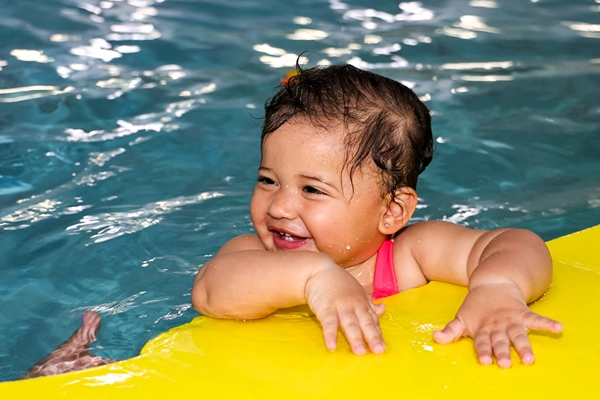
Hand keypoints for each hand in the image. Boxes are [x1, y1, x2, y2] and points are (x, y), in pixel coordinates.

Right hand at [305, 264, 385, 354]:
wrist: (319, 271)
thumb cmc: (340, 283)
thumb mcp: (357, 292)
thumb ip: (369, 304)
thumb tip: (383, 309)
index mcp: (362, 303)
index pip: (373, 321)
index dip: (378, 334)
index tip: (383, 348)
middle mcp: (354, 306)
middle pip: (364, 323)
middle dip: (372, 337)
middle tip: (378, 351)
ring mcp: (339, 306)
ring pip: (349, 323)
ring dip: (355, 338)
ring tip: (360, 352)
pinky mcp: (325, 308)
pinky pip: (328, 323)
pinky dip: (330, 334)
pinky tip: (332, 346)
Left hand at [433, 283, 562, 367]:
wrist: (492, 282)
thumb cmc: (476, 306)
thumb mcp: (461, 317)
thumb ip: (451, 331)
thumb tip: (435, 339)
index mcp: (481, 328)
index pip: (480, 341)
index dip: (482, 350)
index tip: (485, 361)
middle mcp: (497, 325)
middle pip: (499, 340)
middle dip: (501, 352)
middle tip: (504, 364)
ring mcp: (511, 319)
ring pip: (518, 334)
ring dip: (523, 346)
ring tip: (529, 358)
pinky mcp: (523, 313)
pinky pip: (537, 319)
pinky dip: (548, 323)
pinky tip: (559, 328)